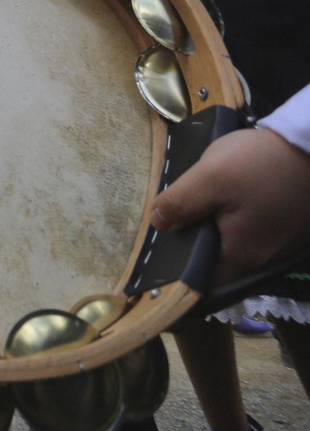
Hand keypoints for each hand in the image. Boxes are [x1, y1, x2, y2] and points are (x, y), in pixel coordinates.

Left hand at [151, 128, 309, 284]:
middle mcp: (262, 259)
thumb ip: (180, 203)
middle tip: (174, 219)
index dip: (178, 269)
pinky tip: (226, 200)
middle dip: (195, 242)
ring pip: (234, 243)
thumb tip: (158, 222)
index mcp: (241, 257)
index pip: (202, 279)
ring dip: (216, 228)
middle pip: (217, 260)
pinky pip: (252, 230)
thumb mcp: (210, 177)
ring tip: (196, 206)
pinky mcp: (286, 225)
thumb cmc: (260, 164)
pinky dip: (236, 219)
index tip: (160, 251)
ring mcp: (278, 243)